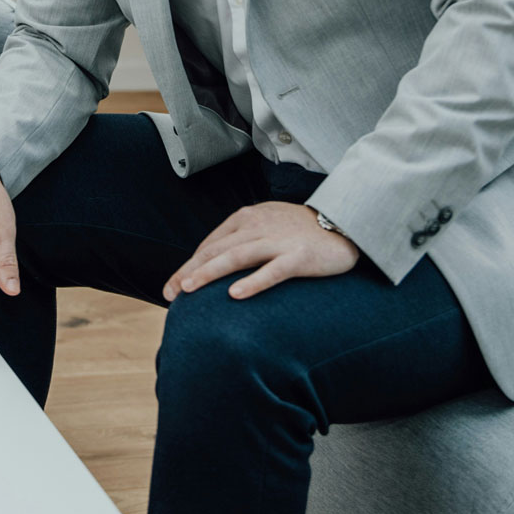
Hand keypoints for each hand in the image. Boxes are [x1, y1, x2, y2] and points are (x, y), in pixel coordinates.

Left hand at [162, 201, 358, 301]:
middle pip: (216, 251)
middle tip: (170, 293)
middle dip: (189, 272)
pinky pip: (272, 271)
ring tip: (188, 290)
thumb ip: (242, 240)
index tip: (172, 286)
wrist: (343, 224)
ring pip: (236, 257)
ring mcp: (278, 241)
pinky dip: (252, 282)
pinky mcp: (298, 256)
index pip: (210, 244)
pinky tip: (235, 295)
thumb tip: (213, 262)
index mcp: (246, 218)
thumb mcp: (266, 226)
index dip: (189, 265)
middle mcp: (258, 226)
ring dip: (209, 273)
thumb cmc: (301, 231)